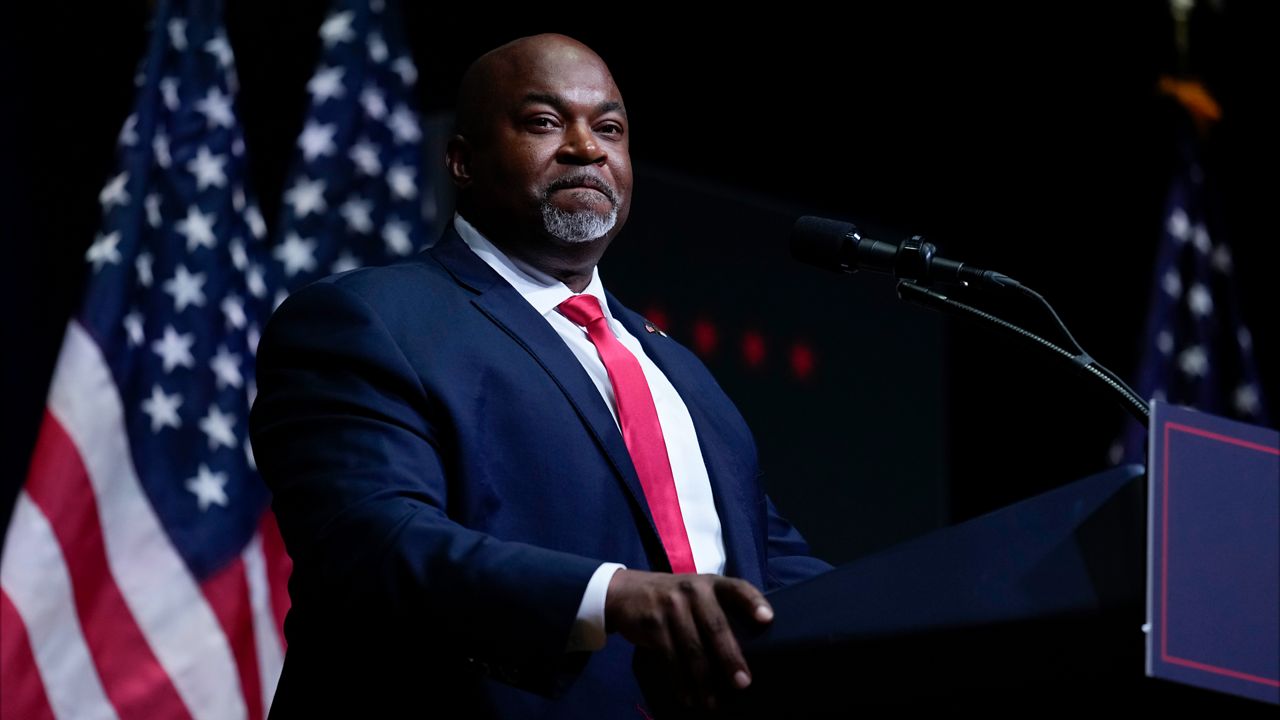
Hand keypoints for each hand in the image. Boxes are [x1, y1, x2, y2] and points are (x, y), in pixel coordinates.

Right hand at [605, 569, 772, 711]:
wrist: (625, 592)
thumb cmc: (674, 597)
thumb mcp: (697, 591)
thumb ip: (719, 608)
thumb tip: (751, 647)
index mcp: (711, 583)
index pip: (737, 588)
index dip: (752, 602)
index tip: (767, 619)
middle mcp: (693, 591)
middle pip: (716, 626)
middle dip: (730, 657)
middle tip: (742, 683)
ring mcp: (670, 606)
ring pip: (692, 648)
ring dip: (704, 680)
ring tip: (712, 703)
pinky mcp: (653, 624)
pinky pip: (669, 658)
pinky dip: (679, 681)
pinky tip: (687, 697)